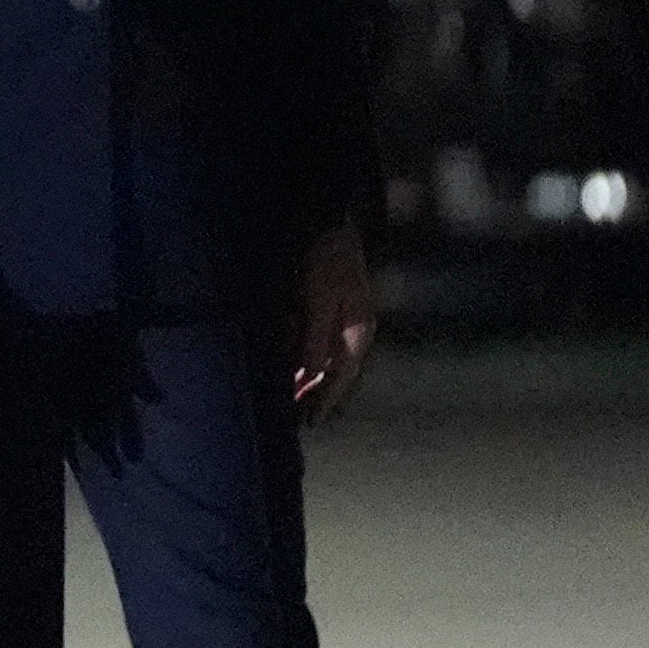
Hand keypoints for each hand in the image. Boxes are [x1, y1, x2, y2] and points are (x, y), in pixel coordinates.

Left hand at [291, 222, 375, 420]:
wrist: (328, 225)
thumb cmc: (324, 261)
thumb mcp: (318, 300)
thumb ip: (316, 337)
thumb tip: (315, 374)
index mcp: (357, 331)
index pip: (341, 377)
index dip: (326, 401)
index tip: (311, 423)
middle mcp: (355, 330)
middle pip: (336, 373)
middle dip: (317, 395)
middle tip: (298, 418)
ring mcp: (346, 320)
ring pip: (328, 360)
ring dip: (310, 379)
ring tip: (291, 399)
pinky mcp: (333, 310)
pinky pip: (321, 344)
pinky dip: (307, 358)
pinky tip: (293, 367)